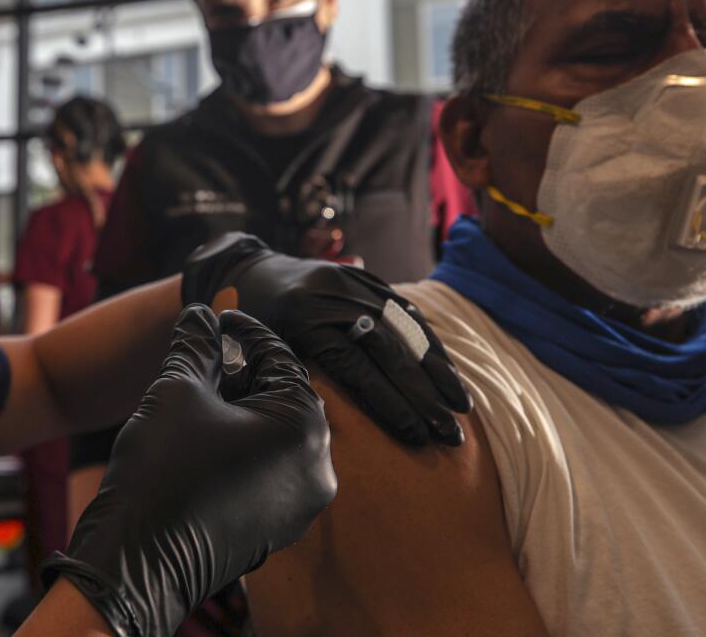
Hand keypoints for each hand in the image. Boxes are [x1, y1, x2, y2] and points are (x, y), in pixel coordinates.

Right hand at [41, 305, 335, 636]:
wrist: (138, 559)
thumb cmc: (161, 468)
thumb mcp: (177, 390)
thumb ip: (197, 345)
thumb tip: (201, 314)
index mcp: (303, 426)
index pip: (280, 358)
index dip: (245, 331)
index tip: (218, 319)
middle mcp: (317, 467)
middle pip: (283, 396)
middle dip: (244, 372)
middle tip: (207, 355)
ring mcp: (301, 503)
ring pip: (277, 434)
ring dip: (243, 408)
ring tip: (200, 394)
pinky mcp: (280, 526)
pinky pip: (270, 469)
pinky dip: (245, 445)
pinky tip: (206, 435)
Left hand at [182, 232, 471, 445]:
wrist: (246, 270)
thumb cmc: (244, 328)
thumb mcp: (256, 353)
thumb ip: (289, 381)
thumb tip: (326, 431)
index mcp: (303, 320)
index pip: (358, 368)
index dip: (390, 404)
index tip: (416, 436)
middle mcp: (332, 298)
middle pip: (390, 352)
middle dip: (424, 396)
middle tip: (450, 433)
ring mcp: (352, 284)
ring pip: (405, 330)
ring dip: (437, 370)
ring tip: (461, 407)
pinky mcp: (364, 279)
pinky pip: (404, 311)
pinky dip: (428, 341)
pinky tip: (447, 370)